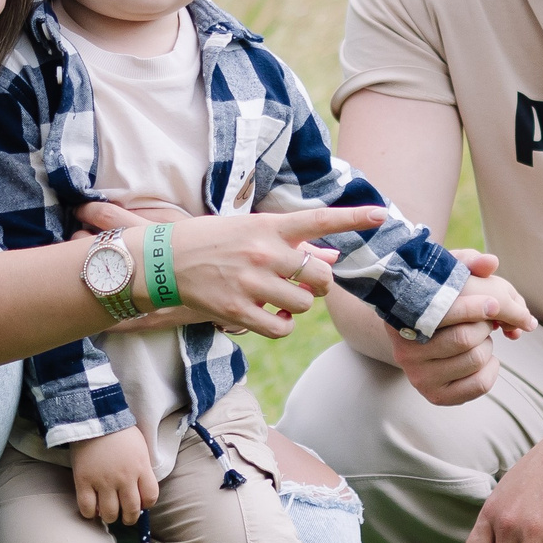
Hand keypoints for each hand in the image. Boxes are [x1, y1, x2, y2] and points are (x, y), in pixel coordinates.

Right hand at [71, 426, 157, 524]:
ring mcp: (103, 481)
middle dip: (129, 518)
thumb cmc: (119, 431)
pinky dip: (90, 513)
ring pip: (110, 513)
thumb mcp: (140, 447)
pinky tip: (92, 508)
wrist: (94, 417)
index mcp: (141, 468)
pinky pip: (87, 508)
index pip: (151, 497)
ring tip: (107, 512)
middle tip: (124, 515)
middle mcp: (124, 478)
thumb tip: (141, 488)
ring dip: (110, 517)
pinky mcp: (83, 481)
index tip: (140, 503)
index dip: (146, 505)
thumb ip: (143, 468)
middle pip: (132, 510)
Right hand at [77, 201, 381, 336]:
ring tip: (275, 298)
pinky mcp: (239, 309)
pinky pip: (282, 327)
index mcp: (268, 225)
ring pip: (303, 304)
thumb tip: (331, 256)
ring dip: (296, 305)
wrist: (161, 261)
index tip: (382, 215)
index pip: (320, 219)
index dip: (354, 218)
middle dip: (318, 284)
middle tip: (302, 283)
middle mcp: (265, 252)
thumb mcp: (250, 232)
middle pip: (319, 277)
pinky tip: (269, 315)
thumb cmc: (209, 241)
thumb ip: (294, 245)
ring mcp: (252, 282)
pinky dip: (281, 325)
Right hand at [395, 251, 532, 406]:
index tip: (493, 303)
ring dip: (487, 344)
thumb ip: (467, 262)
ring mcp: (418, 377)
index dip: (474, 307)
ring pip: (476, 359)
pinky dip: (492, 369)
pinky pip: (480, 385)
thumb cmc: (437, 299)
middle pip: (466, 338)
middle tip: (484, 319)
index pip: (444, 314)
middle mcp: (404, 351)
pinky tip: (484, 357)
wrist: (417, 334)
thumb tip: (491, 262)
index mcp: (402, 318)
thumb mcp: (444, 275)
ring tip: (478, 337)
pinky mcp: (435, 396)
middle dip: (484, 325)